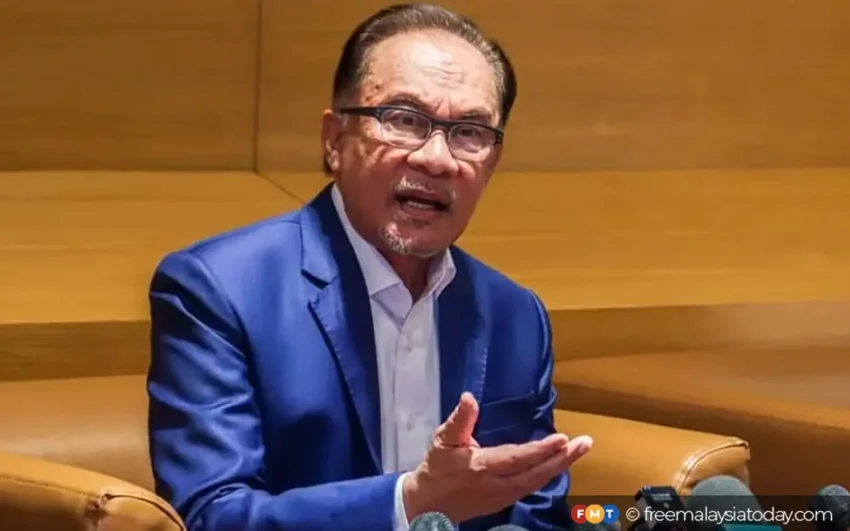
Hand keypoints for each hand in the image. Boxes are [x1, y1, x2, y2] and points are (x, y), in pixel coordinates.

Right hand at [402, 392, 592, 522]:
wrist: (427, 505)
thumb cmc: (436, 468)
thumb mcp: (443, 440)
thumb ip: (459, 420)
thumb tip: (469, 397)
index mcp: (483, 467)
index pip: (518, 458)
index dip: (541, 450)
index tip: (563, 438)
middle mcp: (498, 485)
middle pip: (537, 474)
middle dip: (563, 459)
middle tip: (585, 443)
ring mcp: (503, 496)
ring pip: (538, 482)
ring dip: (560, 466)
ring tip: (579, 449)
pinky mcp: (504, 501)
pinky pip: (532, 487)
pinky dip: (548, 474)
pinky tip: (559, 464)